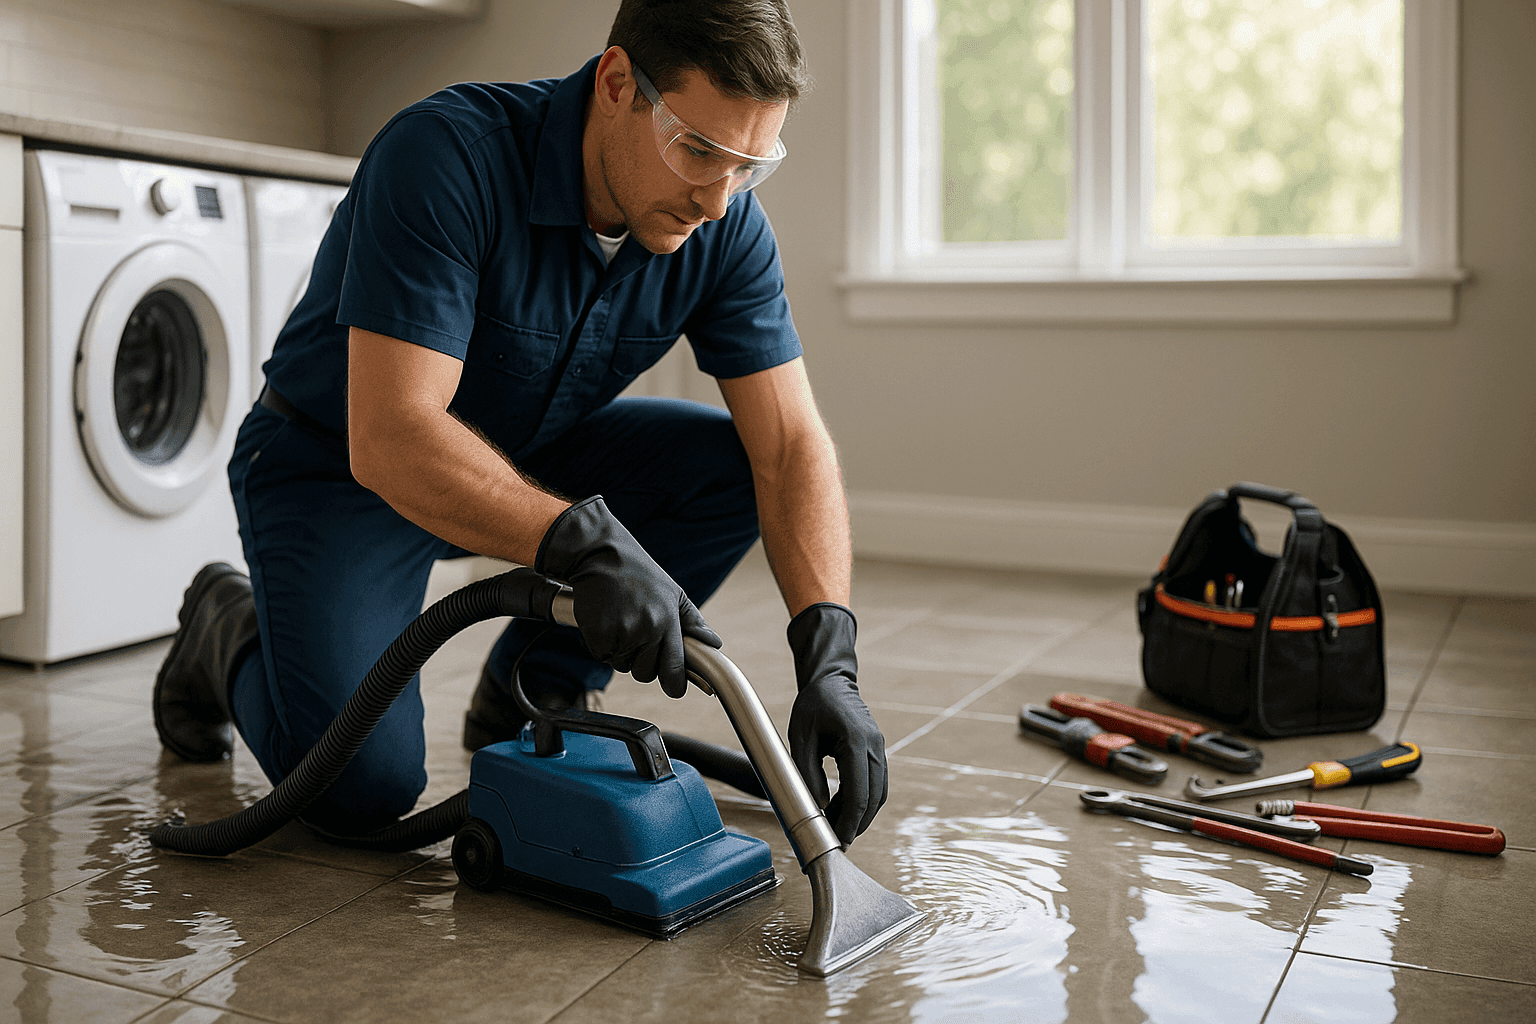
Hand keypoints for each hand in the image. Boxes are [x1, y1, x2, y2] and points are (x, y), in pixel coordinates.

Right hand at [535, 496, 719, 696]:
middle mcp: (647, 630)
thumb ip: (694, 622)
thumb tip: (714, 643)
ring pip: (623, 666)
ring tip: (622, 622)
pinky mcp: (598, 636)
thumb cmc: (639, 575)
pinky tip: (607, 622)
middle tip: (638, 636)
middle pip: (646, 674)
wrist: (601, 556)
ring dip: (622, 653)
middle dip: (643, 663)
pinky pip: (603, 656)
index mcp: (668, 621)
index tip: (675, 687)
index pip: (675, 670)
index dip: (675, 684)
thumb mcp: (673, 593)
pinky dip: (603, 645)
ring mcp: (621, 634)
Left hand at [786, 603, 887, 846]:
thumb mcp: (801, 738)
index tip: (837, 840)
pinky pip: (875, 783)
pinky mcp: (876, 751)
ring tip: (835, 827)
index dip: (849, 821)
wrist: (832, 681)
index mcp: (855, 740)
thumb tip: (816, 806)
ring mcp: (879, 748)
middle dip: (857, 823)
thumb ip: (808, 772)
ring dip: (860, 814)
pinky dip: (862, 800)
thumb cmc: (813, 705)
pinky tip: (840, 809)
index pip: (859, 792)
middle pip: (874, 797)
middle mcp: (874, 746)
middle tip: (836, 841)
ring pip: (878, 793)